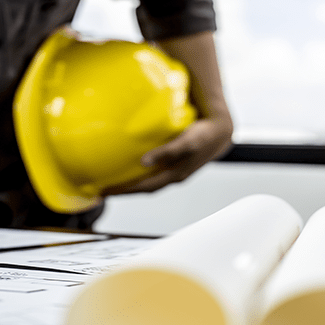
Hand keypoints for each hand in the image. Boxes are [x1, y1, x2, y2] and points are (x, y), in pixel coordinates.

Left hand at [103, 114, 231, 194]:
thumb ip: (166, 152)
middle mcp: (172, 176)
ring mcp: (174, 172)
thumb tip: (143, 162)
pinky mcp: (175, 164)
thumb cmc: (203, 135)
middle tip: (104, 190)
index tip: (105, 192)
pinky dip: (141, 173)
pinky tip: (133, 166)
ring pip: (149, 181)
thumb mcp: (185, 142)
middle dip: (125, 190)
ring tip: (115, 180)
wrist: (221, 132)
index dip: (124, 191)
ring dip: (132, 183)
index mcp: (173, 175)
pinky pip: (153, 172)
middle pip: (144, 188)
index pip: (143, 187)